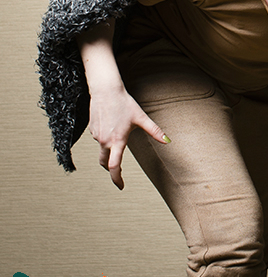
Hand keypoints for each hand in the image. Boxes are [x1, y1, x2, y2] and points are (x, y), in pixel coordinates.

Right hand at [78, 19, 168, 189]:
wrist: (106, 91)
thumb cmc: (125, 103)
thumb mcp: (141, 118)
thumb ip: (154, 131)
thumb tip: (167, 141)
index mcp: (117, 141)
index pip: (114, 166)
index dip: (117, 178)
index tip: (121, 186)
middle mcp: (104, 141)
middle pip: (105, 162)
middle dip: (111, 169)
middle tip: (118, 174)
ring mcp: (96, 136)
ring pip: (103, 148)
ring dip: (110, 149)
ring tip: (118, 137)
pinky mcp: (92, 130)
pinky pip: (99, 138)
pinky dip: (106, 138)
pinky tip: (112, 126)